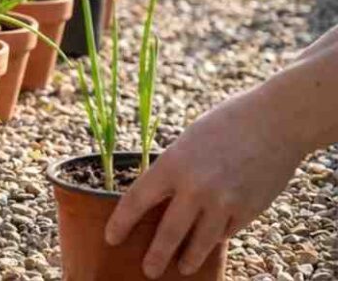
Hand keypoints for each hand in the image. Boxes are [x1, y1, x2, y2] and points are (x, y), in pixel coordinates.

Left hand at [104, 88, 303, 278]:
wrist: (275, 121)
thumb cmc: (225, 124)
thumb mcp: (187, 142)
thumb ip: (174, 170)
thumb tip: (160, 198)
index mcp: (173, 164)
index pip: (137, 201)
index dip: (121, 223)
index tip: (111, 238)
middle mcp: (196, 188)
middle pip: (168, 233)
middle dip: (156, 256)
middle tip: (148, 271)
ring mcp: (224, 202)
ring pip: (201, 242)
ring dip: (189, 258)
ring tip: (181, 267)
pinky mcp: (249, 210)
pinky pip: (226, 231)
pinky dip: (218, 236)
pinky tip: (212, 238)